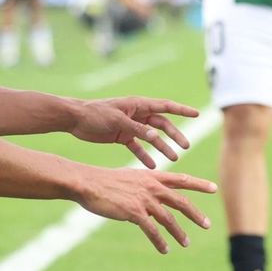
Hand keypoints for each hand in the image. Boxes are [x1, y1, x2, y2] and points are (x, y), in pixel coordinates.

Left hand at [70, 97, 200, 166]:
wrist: (75, 119)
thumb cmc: (95, 114)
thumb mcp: (118, 121)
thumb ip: (137, 129)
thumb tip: (156, 136)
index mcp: (138, 104)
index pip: (165, 106)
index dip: (182, 110)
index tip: (197, 114)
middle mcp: (137, 114)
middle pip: (162, 124)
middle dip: (174, 135)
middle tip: (185, 147)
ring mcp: (130, 126)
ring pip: (152, 137)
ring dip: (162, 147)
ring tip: (173, 159)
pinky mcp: (122, 136)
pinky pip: (137, 147)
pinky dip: (144, 156)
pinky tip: (152, 166)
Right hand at [75, 166, 214, 253]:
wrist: (89, 183)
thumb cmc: (105, 181)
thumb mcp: (130, 179)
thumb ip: (144, 189)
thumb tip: (153, 205)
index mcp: (152, 176)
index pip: (181, 179)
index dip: (198, 184)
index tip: (214, 188)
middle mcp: (151, 187)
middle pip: (181, 201)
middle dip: (196, 214)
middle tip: (207, 225)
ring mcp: (144, 199)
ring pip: (169, 219)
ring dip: (179, 233)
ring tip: (186, 243)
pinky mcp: (134, 212)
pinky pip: (152, 231)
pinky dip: (160, 241)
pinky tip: (165, 250)